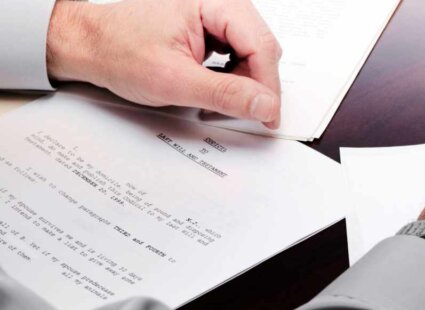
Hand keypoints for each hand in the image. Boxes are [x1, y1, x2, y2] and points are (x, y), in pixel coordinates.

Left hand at [46, 0, 282, 128]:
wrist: (89, 46)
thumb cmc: (118, 51)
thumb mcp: (174, 80)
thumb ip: (225, 94)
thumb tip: (264, 104)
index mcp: (212, 1)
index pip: (260, 45)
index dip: (268, 86)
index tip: (268, 116)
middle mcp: (217, 2)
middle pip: (261, 48)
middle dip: (255, 84)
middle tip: (244, 112)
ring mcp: (214, 14)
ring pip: (253, 53)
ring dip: (244, 82)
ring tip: (219, 100)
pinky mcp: (210, 28)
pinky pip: (238, 54)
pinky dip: (233, 77)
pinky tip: (215, 88)